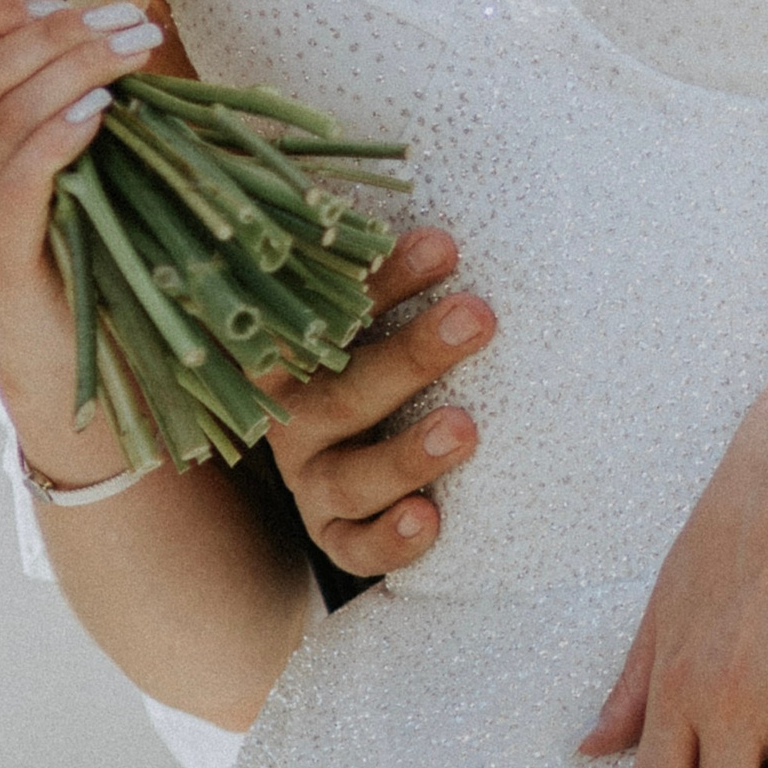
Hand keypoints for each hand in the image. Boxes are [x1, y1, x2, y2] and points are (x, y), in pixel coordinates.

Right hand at [0, 0, 161, 483]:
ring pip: (8, 115)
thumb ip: (33, 82)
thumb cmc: (57, 220)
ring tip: (132, 48)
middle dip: (59, 34)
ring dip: (79, 68)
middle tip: (125, 18)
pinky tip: (102, 109)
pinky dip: (63, 132)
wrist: (62, 338)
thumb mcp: (34, 140)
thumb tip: (73, 12)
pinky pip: (22, 176)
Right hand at [264, 229, 494, 576]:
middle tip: (477, 317)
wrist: (331, 440)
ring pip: (349, 476)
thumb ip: (381, 271)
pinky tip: (428, 519)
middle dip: (414, 353)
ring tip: (463, 429)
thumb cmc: (365, 344)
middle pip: (344, 389)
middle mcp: (292, 414)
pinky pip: (352, 547)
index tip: (444, 246)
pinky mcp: (330, 532)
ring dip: (406, 453)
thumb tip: (444, 220)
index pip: (330, 311)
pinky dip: (387, 540)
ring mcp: (308, 479)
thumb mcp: (358, 309)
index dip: (385, 280)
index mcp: (290, 348)